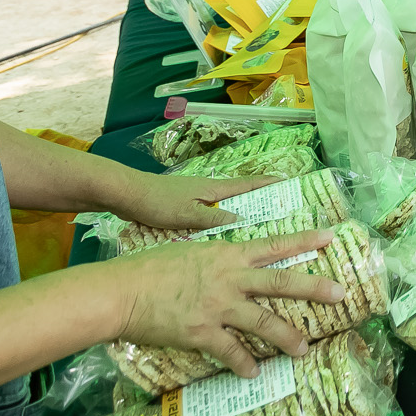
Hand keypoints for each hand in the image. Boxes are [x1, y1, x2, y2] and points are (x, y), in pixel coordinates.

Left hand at [106, 171, 290, 233]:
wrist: (127, 196)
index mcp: (213, 189)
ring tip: (259, 223)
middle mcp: (208, 191)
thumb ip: (213, 217)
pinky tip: (224, 232)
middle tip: (281, 208)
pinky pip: (212, 212)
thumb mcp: (186, 214)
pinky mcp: (185, 206)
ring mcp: (197, 198)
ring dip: (242, 210)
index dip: (268, 184)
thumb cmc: (158, 202)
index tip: (289, 182)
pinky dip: (224, 218)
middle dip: (260, 198)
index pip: (247, 185)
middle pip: (240, 194)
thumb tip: (242, 219)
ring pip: (226, 204)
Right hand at [108, 231, 345, 376]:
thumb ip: (216, 260)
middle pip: (281, 282)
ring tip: (303, 349)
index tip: (331, 236)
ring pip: (264, 322)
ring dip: (287, 337)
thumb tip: (231, 264)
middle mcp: (230, 279)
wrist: (123, 292)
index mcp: (228, 255)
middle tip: (341, 294)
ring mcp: (219, 307)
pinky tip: (253, 375)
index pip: (274, 245)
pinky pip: (232, 352)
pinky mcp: (203, 333)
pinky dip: (244, 364)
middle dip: (314, 288)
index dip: (304, 240)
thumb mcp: (190, 252)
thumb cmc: (150, 268)